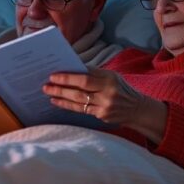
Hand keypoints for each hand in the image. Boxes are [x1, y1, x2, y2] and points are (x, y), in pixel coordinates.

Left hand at [42, 68, 167, 143]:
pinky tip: (57, 102)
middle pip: (79, 91)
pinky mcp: (102, 116)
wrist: (137, 108)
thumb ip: (93, 73)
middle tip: (46, 85)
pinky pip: (81, 110)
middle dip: (60, 88)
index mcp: (109, 79)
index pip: (85, 78)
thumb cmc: (120, 88)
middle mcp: (107, 93)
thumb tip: (71, 67)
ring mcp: (104, 106)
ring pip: (78, 102)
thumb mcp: (111, 76)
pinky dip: (68, 106)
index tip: (53, 75)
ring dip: (61, 97)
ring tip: (49, 93)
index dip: (68, 77)